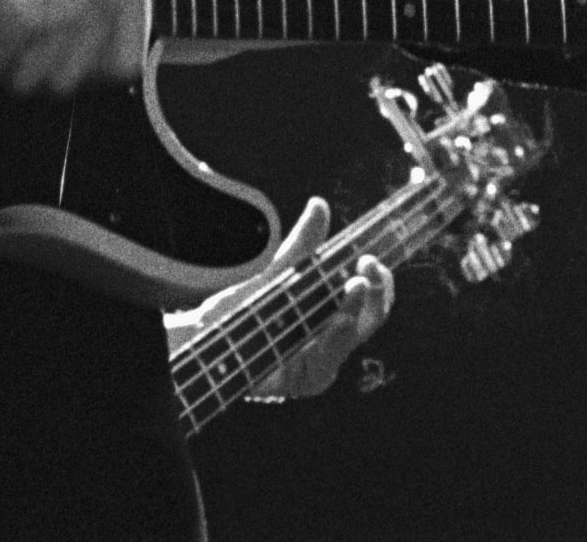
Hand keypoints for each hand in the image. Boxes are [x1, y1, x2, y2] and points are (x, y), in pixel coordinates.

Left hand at [167, 196, 394, 403]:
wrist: (206, 341)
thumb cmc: (243, 310)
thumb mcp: (274, 276)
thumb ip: (301, 247)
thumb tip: (319, 204)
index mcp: (334, 310)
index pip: (372, 296)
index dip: (380, 279)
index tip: (370, 256)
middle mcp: (333, 338)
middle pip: (372, 318)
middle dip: (377, 292)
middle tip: (367, 266)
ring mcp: (321, 362)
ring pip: (351, 339)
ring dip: (355, 310)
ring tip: (354, 285)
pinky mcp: (304, 382)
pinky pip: (325, 365)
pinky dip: (332, 343)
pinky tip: (334, 323)